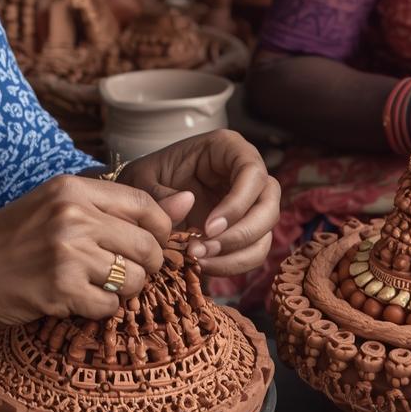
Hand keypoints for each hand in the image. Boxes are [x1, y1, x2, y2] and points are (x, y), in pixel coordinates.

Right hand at [0, 174, 195, 325]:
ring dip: (122, 290)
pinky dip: (99, 309)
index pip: (145, 204)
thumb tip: (190, 200)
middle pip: (147, 245)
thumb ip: (119, 206)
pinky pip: (109, 305)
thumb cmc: (14, 239)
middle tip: (121, 270)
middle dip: (144, 265)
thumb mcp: (59, 207)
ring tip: (94, 284)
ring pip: (134, 279)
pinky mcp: (61, 289)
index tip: (151, 242)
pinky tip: (76, 300)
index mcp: (74, 188)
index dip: (160, 228)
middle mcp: (73, 216)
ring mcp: (68, 252)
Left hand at [120, 129, 279, 276]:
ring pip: (266, 231)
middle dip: (241, 234)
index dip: (237, 203)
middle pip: (269, 204)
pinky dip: (233, 264)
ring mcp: (250, 202)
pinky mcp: (244, 227)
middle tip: (203, 249)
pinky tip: (204, 264)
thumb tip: (187, 202)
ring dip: (238, 254)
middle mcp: (246, 173)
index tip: (208, 227)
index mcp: (227, 147)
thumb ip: (158, 193)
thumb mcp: (142, 179)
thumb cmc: (148, 176)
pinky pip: (254, 250)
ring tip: (199, 259)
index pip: (252, 173)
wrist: (144, 197)